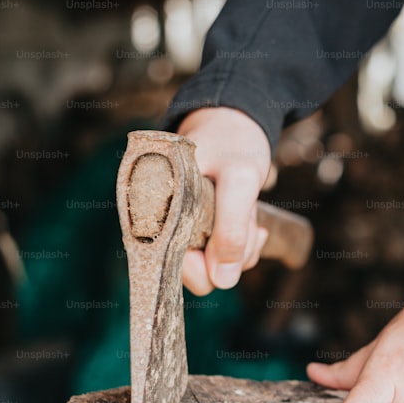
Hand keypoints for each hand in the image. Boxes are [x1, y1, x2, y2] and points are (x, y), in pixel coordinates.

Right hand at [177, 107, 271, 294]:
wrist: (238, 122)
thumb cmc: (232, 143)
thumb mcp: (239, 179)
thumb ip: (232, 228)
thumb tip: (222, 280)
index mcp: (150, 207)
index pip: (169, 267)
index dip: (201, 267)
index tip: (231, 245)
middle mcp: (160, 222)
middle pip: (198, 271)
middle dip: (232, 251)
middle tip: (249, 220)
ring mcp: (183, 227)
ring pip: (216, 264)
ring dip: (243, 245)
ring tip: (250, 211)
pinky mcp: (204, 229)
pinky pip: (226, 255)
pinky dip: (245, 243)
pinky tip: (253, 221)